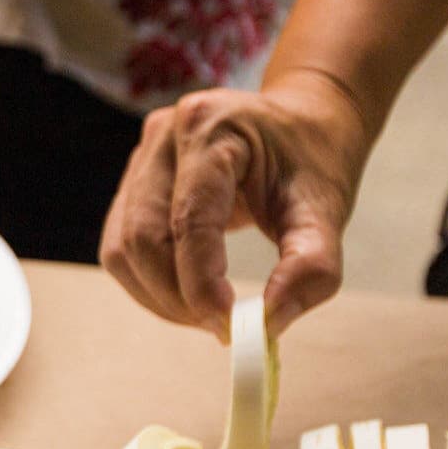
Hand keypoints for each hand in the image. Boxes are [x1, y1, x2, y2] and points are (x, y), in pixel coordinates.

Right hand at [99, 71, 369, 338]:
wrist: (300, 122)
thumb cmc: (312, 159)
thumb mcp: (327, 207)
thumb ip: (311, 265)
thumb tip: (269, 324)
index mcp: (213, 127)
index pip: (189, 220)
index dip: (202, 283)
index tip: (230, 326)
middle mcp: (163, 137)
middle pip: (144, 239)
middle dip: (178, 297)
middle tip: (222, 326)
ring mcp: (140, 158)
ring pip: (122, 251)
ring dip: (159, 297)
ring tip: (206, 312)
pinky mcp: (131, 184)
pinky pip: (120, 249)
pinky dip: (149, 284)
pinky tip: (187, 293)